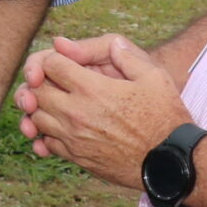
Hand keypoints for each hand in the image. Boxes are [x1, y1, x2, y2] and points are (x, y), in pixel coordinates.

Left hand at [23, 35, 192, 193]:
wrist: (171, 162)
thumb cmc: (165, 117)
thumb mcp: (153, 77)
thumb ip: (126, 55)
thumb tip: (109, 45)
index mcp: (92, 89)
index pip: (50, 64)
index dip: (53, 58)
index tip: (63, 62)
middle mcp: (76, 113)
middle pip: (36, 90)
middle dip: (40, 82)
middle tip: (53, 81)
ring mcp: (74, 137)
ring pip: (35, 117)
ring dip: (40, 108)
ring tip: (55, 103)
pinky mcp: (77, 157)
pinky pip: (46, 142)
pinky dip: (46, 134)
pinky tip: (58, 128)